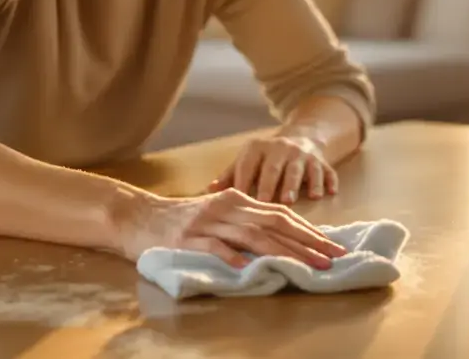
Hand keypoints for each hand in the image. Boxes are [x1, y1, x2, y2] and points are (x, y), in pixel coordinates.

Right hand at [117, 188, 347, 268]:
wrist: (135, 216)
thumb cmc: (180, 220)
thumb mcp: (217, 214)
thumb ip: (246, 223)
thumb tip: (283, 241)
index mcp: (237, 199)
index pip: (281, 214)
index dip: (309, 230)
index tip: (332, 246)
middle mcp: (227, 208)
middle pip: (275, 224)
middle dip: (308, 242)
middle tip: (332, 258)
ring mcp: (208, 223)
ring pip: (253, 236)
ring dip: (285, 252)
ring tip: (307, 267)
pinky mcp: (188, 239)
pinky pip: (215, 248)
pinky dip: (234, 257)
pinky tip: (251, 268)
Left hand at [207, 132, 337, 204]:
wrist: (302, 137)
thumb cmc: (267, 158)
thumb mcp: (247, 160)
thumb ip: (230, 176)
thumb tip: (208, 191)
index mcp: (258, 148)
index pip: (248, 165)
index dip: (242, 182)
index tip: (237, 201)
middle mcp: (281, 147)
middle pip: (274, 167)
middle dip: (269, 184)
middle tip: (263, 203)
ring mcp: (303, 154)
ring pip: (299, 168)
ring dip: (295, 184)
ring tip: (290, 200)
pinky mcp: (321, 161)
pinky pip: (326, 170)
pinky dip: (327, 181)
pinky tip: (327, 194)